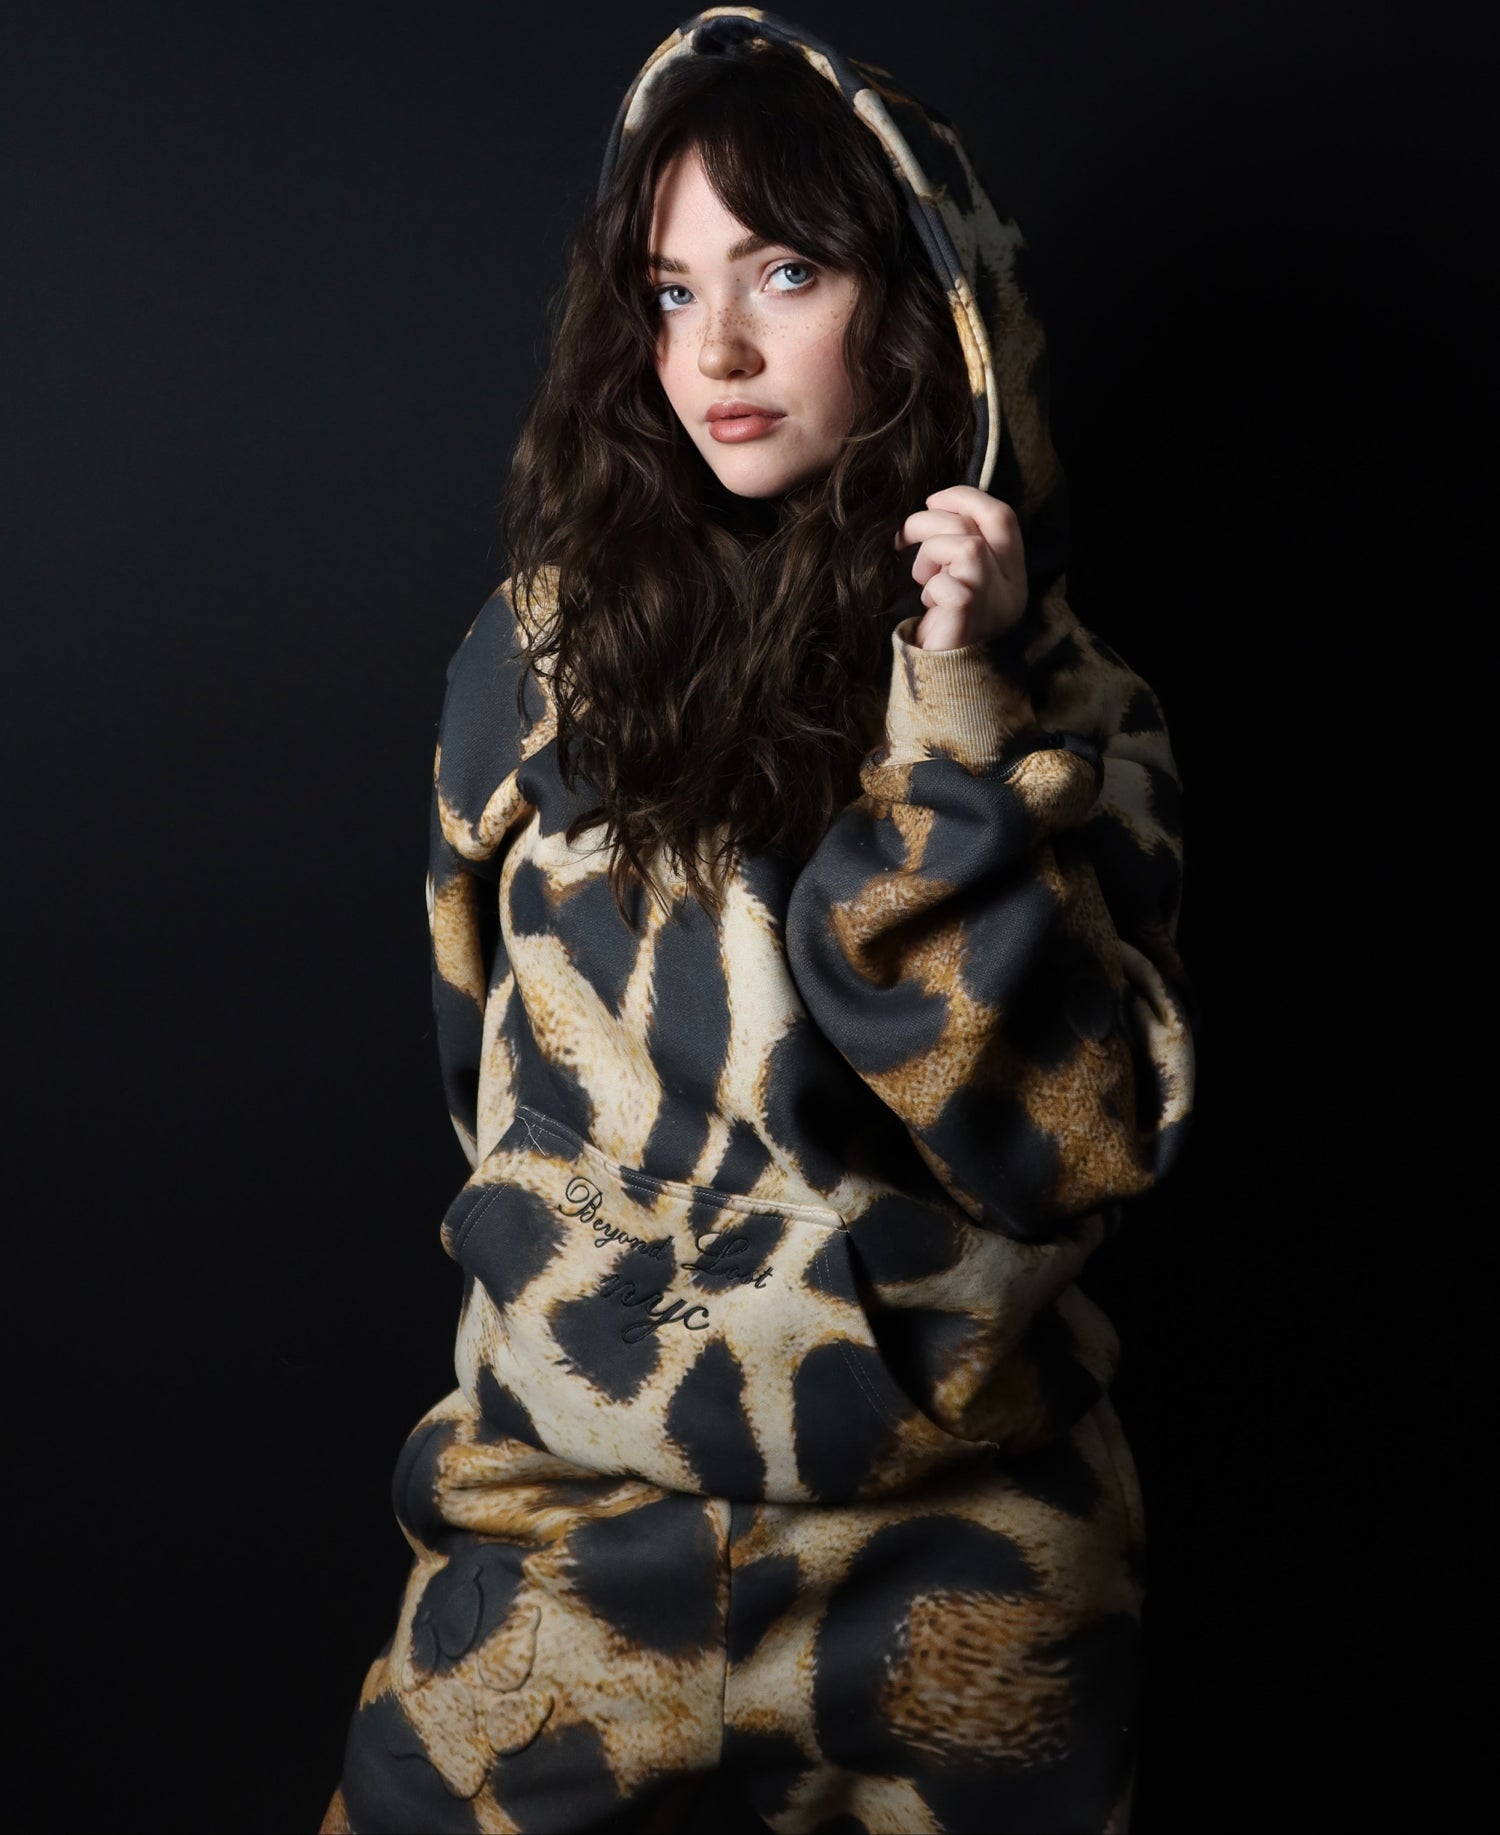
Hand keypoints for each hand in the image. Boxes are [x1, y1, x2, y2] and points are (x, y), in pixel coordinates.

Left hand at [894, 485, 1026, 649]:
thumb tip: (938, 510)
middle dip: (944, 513)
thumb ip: (960, 550)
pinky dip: (930, 587)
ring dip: (931, 553)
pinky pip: (945, 581)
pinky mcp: (969, 615)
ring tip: (922, 579)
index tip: (933, 501)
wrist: (941, 683)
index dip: (967, 498)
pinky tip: (929, 606)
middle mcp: (1011, 588)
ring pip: (966, 544)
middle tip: (910, 530)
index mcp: (1012, 578)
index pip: (1003, 517)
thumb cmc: (943, 631)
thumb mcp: (958, 582)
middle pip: (991, 519)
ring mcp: (993, 602)